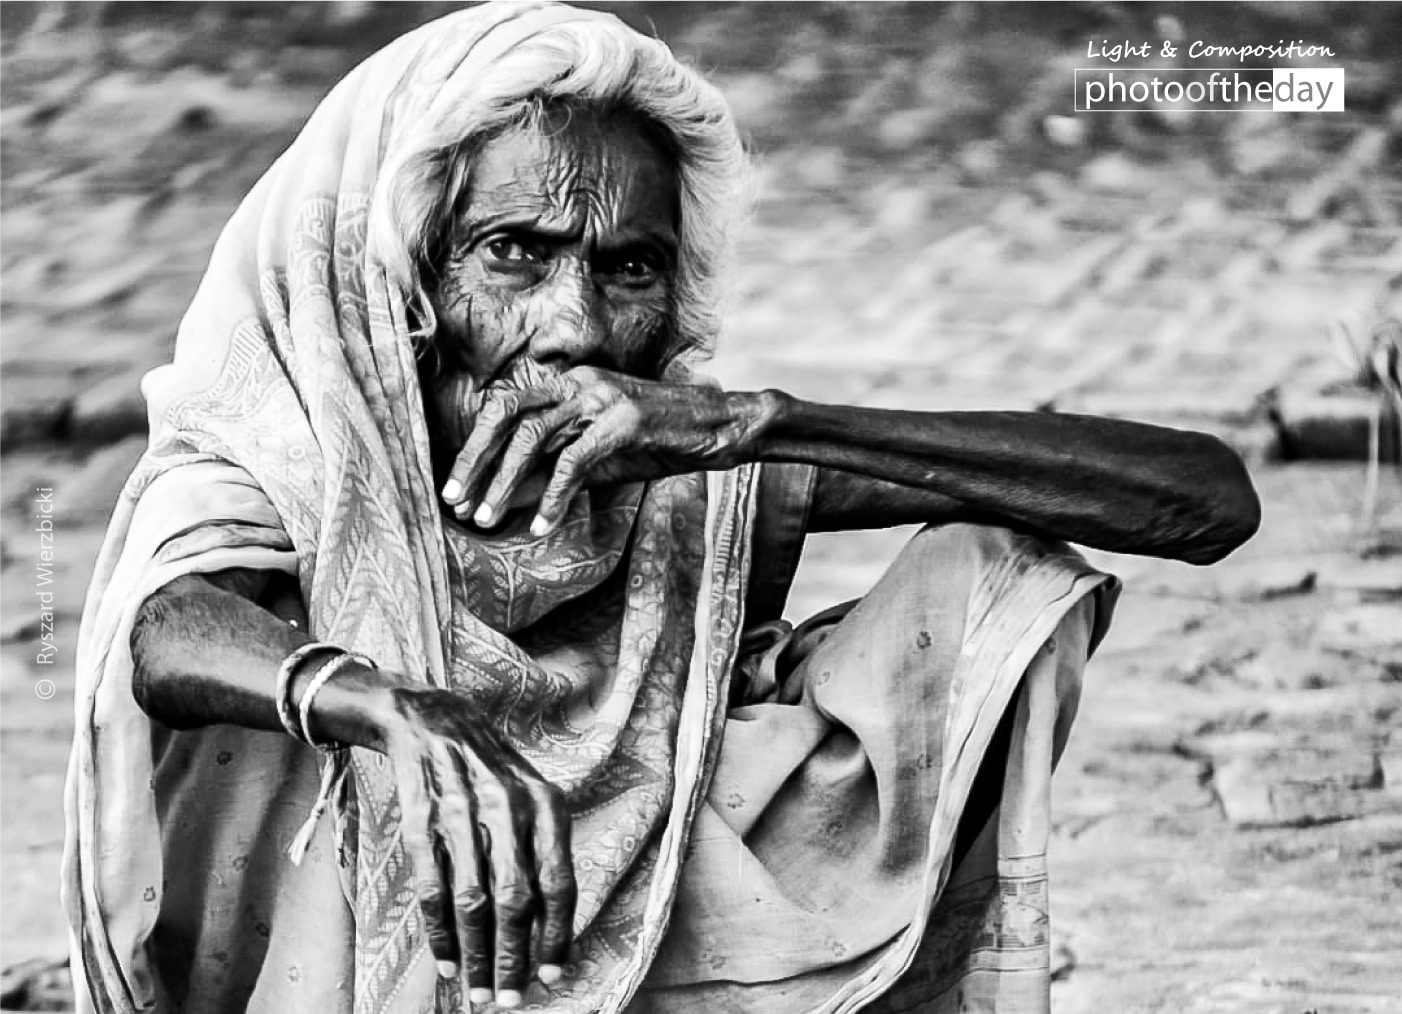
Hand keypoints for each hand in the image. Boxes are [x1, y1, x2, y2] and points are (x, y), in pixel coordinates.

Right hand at [378, 686, 574, 1007]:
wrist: (433, 719)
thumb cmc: (492, 772)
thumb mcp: (531, 798)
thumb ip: (541, 854)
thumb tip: (546, 930)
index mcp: (546, 803)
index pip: (559, 881)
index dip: (557, 934)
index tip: (553, 974)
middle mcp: (508, 808)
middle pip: (516, 900)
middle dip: (513, 957)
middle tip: (510, 998)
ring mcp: (462, 814)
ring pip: (472, 901)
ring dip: (476, 954)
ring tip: (476, 992)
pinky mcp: (422, 820)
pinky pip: (432, 888)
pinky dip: (439, 932)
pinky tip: (446, 961)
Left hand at [438, 366, 776, 532]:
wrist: (720, 427)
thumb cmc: (660, 443)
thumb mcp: (599, 457)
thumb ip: (553, 470)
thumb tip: (507, 499)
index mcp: (569, 382)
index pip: (506, 406)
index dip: (475, 446)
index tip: (456, 487)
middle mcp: (579, 382)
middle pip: (506, 412)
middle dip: (474, 458)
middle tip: (455, 501)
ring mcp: (601, 398)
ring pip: (534, 437)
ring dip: (506, 482)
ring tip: (489, 519)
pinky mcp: (623, 422)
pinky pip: (574, 462)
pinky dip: (554, 497)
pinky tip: (542, 526)